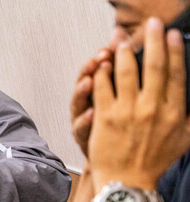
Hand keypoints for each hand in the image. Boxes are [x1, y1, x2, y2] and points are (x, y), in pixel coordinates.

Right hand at [70, 28, 128, 157]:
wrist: (114, 164)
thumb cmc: (118, 130)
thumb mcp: (119, 97)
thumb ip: (118, 70)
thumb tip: (122, 37)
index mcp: (98, 93)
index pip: (96, 70)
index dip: (100, 59)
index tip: (107, 48)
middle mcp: (88, 105)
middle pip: (84, 83)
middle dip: (91, 68)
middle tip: (99, 58)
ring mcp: (84, 122)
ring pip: (78, 103)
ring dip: (83, 90)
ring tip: (89, 80)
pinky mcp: (84, 139)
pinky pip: (81, 128)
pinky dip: (85, 121)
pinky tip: (90, 113)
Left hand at [90, 17, 189, 189]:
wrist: (128, 183)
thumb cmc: (155, 163)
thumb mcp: (184, 140)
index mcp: (174, 112)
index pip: (176, 74)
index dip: (174, 51)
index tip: (172, 34)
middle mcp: (152, 109)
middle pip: (153, 66)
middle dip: (152, 40)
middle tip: (151, 23)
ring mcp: (127, 112)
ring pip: (125, 72)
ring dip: (123, 52)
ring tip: (121, 38)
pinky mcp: (105, 117)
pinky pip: (102, 87)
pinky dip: (101, 73)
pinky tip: (100, 63)